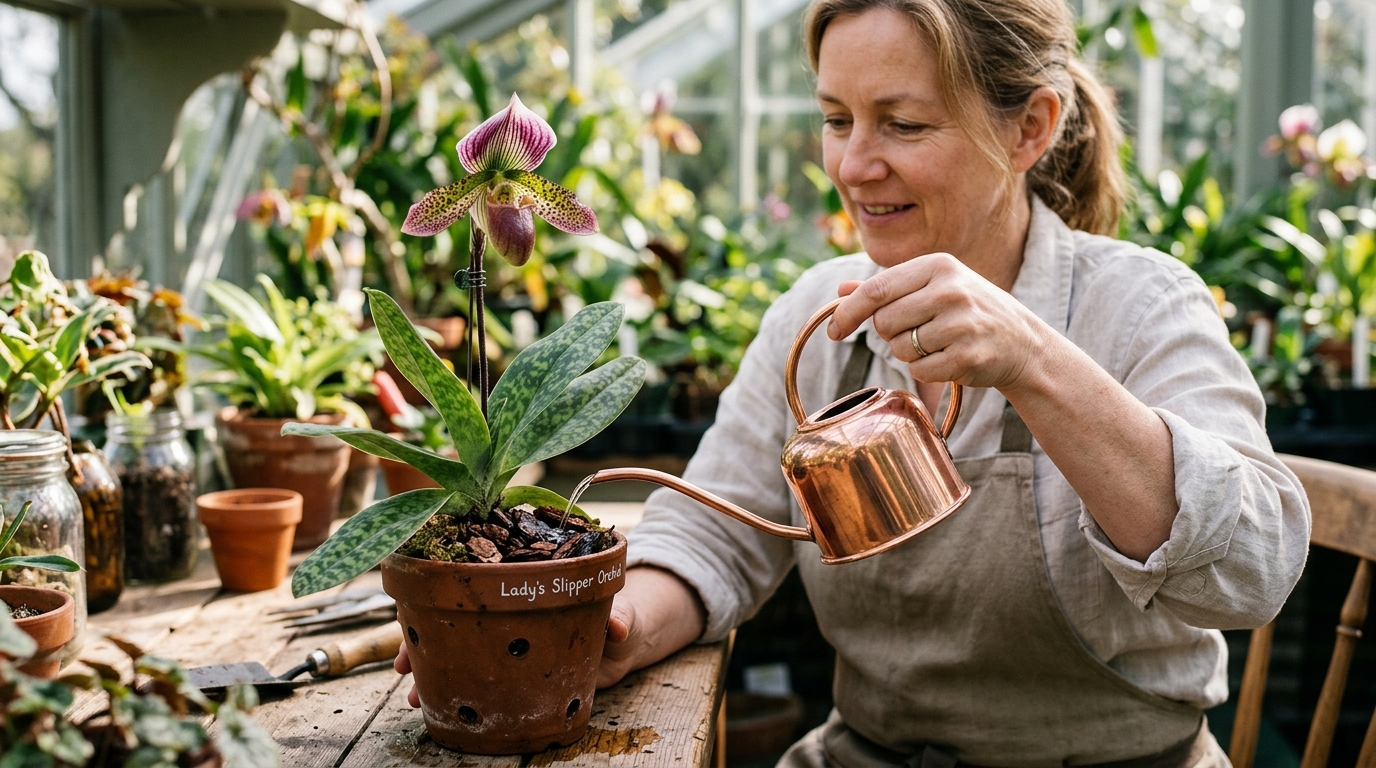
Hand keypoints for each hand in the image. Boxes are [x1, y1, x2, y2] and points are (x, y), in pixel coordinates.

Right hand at [392, 566, 704, 705]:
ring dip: (431, 666)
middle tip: (404, 665)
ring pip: (457, 643)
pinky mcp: (512, 664)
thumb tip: (618, 625)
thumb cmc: (625, 610)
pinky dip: (452, 684)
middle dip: (423, 636)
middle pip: (455, 612)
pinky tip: (433, 702)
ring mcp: (506, 632)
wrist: (631, 638)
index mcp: (526, 577)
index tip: (415, 610)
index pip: (476, 576)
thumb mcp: (623, 610)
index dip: (443, 592)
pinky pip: (475, 672)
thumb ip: (619, 615)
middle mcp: (507, 601)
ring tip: (414, 693)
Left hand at [827, 253, 1052, 392]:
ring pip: (900, 348)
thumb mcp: (934, 287)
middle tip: (918, 332)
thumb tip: (841, 291)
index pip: (876, 289)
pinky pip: (920, 371)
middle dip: (890, 334)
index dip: (848, 313)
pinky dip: (927, 371)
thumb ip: (888, 288)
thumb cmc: (970, 312)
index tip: (833, 331)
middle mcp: (950, 290)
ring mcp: (961, 324)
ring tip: (939, 344)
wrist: (1023, 343)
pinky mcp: (967, 356)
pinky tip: (949, 359)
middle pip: (884, 321)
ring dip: (909, 354)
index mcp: (938, 265)